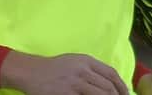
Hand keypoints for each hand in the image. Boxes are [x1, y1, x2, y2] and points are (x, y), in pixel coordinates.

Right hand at [0, 51, 128, 94]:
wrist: (30, 71)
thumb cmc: (52, 68)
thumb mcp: (73, 62)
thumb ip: (90, 69)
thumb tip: (110, 83)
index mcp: (85, 60)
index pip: (111, 73)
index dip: (122, 86)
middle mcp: (82, 70)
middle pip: (108, 87)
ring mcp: (75, 82)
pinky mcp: (67, 93)